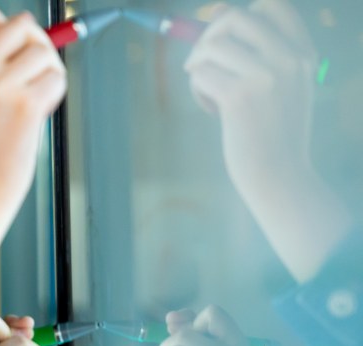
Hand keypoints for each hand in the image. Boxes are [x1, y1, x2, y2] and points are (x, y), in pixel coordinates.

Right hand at [0, 4, 65, 292]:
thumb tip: (29, 35)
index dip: (3, 25)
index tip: (10, 48)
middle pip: (22, 23)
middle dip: (35, 44)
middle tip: (32, 72)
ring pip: (44, 51)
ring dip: (48, 73)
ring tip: (33, 100)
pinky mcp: (25, 105)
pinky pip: (56, 78)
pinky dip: (54, 95)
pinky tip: (38, 114)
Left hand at [185, 0, 350, 280]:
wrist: (279, 175)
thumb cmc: (273, 133)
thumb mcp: (282, 86)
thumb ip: (261, 53)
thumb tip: (217, 16)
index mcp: (302, 53)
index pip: (272, 6)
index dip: (241, 15)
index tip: (226, 39)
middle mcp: (288, 58)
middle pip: (234, 18)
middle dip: (208, 37)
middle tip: (203, 64)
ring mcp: (265, 75)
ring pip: (212, 46)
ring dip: (199, 66)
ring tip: (208, 91)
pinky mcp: (239, 96)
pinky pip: (200, 73)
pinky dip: (197, 88)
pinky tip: (210, 108)